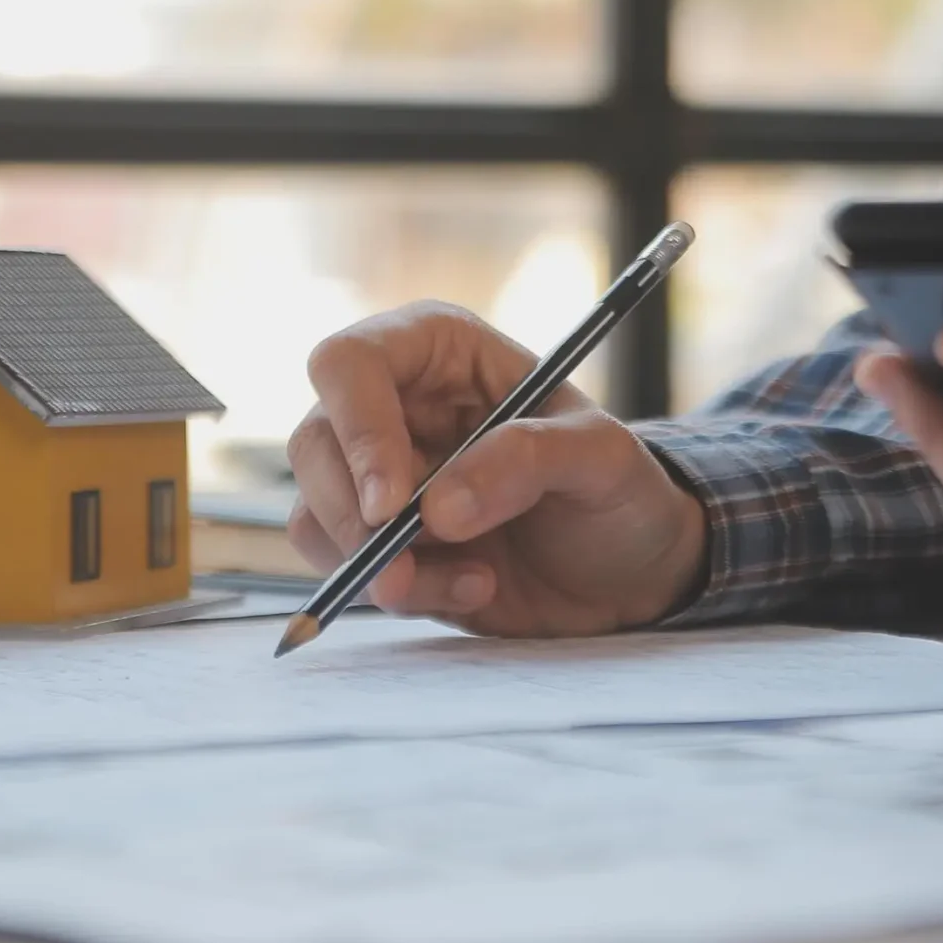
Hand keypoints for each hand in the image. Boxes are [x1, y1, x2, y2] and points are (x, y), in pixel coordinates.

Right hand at [287, 302, 707, 635]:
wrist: (629, 571)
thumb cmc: (619, 490)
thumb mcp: (604, 459)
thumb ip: (529, 460)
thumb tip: (438, 508)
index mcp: (441, 350)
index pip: (351, 361)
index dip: (358, 427)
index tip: (392, 503)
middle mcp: (396, 405)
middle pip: (314, 441)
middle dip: (354, 512)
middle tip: (405, 563)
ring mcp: (381, 476)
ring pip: (316, 511)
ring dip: (381, 562)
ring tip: (477, 580)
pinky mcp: (381, 542)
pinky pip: (344, 566)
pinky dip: (401, 592)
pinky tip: (474, 589)